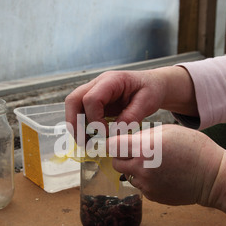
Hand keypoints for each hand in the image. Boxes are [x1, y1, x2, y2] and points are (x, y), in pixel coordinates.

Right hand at [65, 66, 197, 140]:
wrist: (153, 84)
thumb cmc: (151, 90)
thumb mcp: (147, 102)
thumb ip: (131, 116)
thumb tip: (114, 133)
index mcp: (111, 80)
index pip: (91, 99)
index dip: (95, 119)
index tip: (106, 134)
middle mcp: (97, 84)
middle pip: (73, 100)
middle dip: (74, 123)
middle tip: (82, 142)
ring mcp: (94, 92)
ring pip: (73, 107)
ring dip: (76, 126)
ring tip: (85, 144)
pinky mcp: (94, 102)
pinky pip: (81, 113)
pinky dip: (82, 127)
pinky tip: (90, 139)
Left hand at [108, 124, 224, 206]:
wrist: (213, 177)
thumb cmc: (194, 149)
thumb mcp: (168, 131)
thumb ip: (144, 135)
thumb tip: (127, 140)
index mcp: (144, 148)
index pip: (112, 146)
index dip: (113, 143)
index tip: (118, 142)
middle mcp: (141, 168)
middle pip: (116, 163)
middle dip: (122, 157)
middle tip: (135, 152)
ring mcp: (146, 185)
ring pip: (128, 175)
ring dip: (135, 169)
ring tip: (156, 164)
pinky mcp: (152, 196)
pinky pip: (141, 186)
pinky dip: (147, 180)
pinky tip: (164, 175)